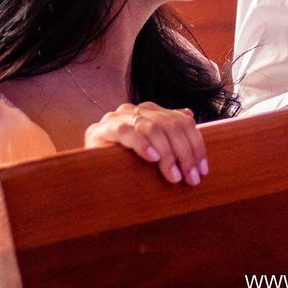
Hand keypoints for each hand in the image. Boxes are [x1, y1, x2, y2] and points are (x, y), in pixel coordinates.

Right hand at [85, 101, 208, 184]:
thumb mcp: (150, 148)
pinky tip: (152, 158)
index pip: (183, 122)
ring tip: (173, 176)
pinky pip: (126, 132)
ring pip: (152, 127)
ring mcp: (119, 117)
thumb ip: (168, 132)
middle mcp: (138, 110)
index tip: (203, 170)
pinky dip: (142, 144)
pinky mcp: (101, 129)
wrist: (85, 167)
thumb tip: (189, 115)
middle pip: (171, 125)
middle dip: (184, 153)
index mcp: (152, 112)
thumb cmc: (122, 160)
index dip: (196, 145)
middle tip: (191, 178)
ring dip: (167, 153)